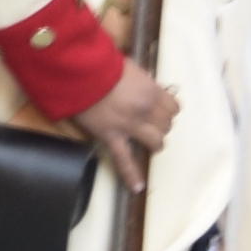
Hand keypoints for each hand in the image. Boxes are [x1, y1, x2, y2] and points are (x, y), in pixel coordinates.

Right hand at [75, 58, 179, 194]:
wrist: (76, 72)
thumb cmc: (100, 64)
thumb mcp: (128, 67)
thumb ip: (140, 80)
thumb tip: (145, 86)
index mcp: (150, 91)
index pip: (173, 107)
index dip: (168, 109)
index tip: (160, 108)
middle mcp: (144, 110)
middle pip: (166, 125)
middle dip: (161, 124)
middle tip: (151, 121)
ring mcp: (128, 126)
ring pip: (156, 142)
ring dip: (154, 142)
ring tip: (148, 141)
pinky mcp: (110, 137)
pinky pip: (124, 160)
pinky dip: (131, 175)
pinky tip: (136, 187)